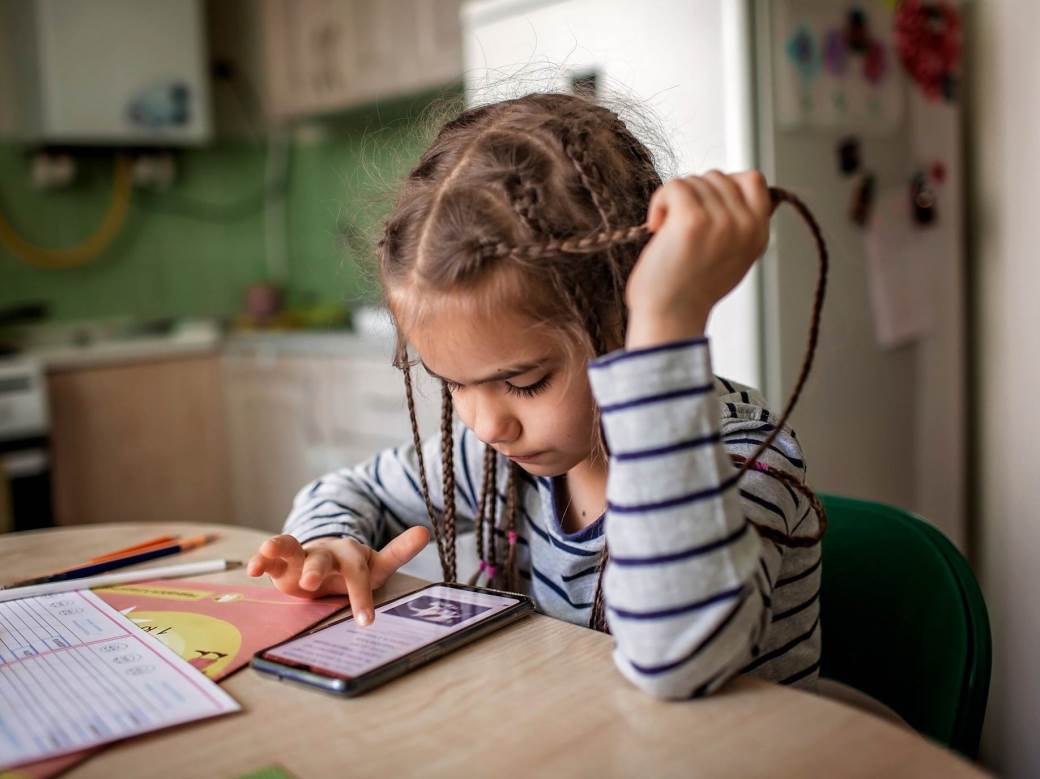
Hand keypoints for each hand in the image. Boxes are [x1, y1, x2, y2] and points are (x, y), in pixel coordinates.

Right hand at [246, 527, 429, 625]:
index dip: (362, 596)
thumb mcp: (377, 564)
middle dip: (318, 569)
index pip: (361, 574)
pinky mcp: (284, 562)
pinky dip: (262, 559)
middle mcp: (328, 552)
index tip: (366, 622)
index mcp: (354, 556)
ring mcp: (305, 555)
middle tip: (312, 582)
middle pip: (325, 558)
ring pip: (293, 548)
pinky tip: (252, 567)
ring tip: (269, 551)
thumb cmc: (352, 568)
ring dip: (281, 548)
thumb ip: (398, 552)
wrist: (326, 557)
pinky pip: (272, 557)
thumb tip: (427, 530)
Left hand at [625, 170, 770, 348]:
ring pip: (694, 181)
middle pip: (718, 177)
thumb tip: (729, 190)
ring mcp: (722, 221)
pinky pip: (674, 186)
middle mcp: (746, 225)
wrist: (670, 317)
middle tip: (681, 228)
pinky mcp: (693, 220)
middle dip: (694, 196)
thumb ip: (738, 225)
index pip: (752, 181)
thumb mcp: (732, 257)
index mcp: (758, 234)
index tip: (705, 209)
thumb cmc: (689, 291)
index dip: (723, 186)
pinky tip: (656, 227)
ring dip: (674, 202)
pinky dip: (659, 202)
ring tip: (669, 233)